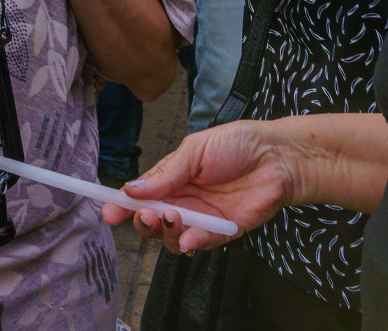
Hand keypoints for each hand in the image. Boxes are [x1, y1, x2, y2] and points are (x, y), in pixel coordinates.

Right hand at [101, 121, 295, 254]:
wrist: (279, 157)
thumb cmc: (239, 144)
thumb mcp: (195, 149)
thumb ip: (166, 172)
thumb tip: (132, 188)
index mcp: (172, 178)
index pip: (141, 195)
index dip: (122, 204)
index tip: (108, 211)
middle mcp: (183, 200)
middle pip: (152, 220)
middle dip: (142, 221)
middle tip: (145, 214)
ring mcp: (202, 218)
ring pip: (172, 237)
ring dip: (166, 231)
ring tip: (170, 217)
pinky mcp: (223, 232)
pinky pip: (201, 243)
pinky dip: (190, 241)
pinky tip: (187, 235)